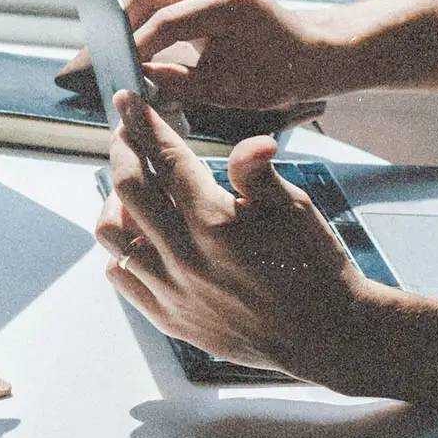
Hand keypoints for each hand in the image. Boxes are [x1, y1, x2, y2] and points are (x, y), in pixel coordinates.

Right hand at [57, 0, 324, 108]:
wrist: (312, 53)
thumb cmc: (276, 77)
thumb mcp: (225, 91)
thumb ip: (176, 82)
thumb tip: (136, 76)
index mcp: (229, 5)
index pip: (164, 22)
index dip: (135, 48)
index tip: (117, 70)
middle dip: (125, 23)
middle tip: (115, 56)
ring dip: (135, 15)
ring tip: (126, 50)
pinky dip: (150, 12)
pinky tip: (145, 38)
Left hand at [95, 90, 367, 379]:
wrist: (325, 336)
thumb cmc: (315, 265)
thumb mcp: (296, 209)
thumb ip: (259, 172)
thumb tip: (251, 141)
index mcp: (215, 222)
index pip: (164, 159)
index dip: (143, 124)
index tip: (128, 101)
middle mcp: (185, 257)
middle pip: (127, 189)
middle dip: (122, 150)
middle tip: (125, 134)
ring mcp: (173, 290)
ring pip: (112, 234)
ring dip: (115, 202)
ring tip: (132, 188)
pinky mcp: (169, 317)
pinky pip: (120, 276)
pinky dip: (121, 249)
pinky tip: (140, 235)